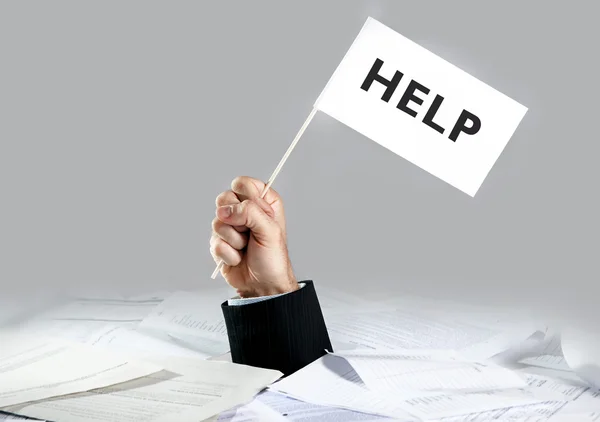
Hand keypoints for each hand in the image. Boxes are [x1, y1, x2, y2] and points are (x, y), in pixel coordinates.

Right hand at [210, 176, 297, 297]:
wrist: (262, 285)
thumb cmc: (273, 258)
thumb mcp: (269, 230)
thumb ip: (249, 212)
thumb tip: (224, 210)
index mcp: (263, 203)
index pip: (243, 184)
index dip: (245, 197)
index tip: (254, 212)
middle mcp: (245, 211)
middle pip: (224, 198)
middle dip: (236, 220)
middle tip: (249, 232)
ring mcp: (230, 226)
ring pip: (217, 221)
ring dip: (234, 240)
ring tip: (246, 248)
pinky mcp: (219, 242)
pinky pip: (214, 242)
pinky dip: (227, 253)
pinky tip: (238, 258)